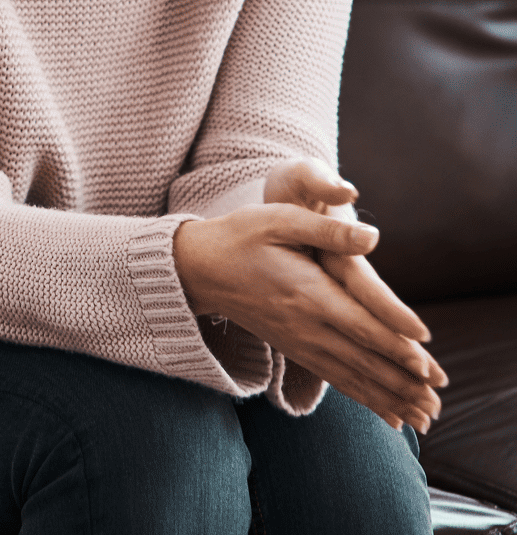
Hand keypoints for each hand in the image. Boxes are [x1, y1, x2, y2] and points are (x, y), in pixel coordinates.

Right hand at [173, 202, 446, 431]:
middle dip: (403, 380)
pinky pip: (337, 379)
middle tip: (438, 399)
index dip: (393, 342)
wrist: (199, 269)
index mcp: (306, 291)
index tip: (426, 360)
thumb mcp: (279, 220)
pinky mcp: (295, 349)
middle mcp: (306, 324)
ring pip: (353, 376)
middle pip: (363, 358)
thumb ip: (328, 231)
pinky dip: (366, 398)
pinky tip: (390, 415)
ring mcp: (300, 342)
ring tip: (425, 417)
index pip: (359, 323)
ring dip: (390, 397)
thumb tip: (373, 237)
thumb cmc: (241, 236)